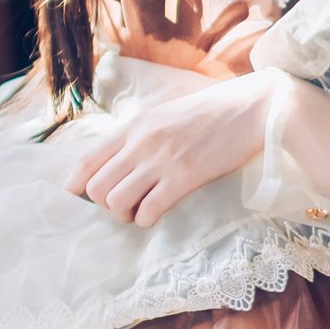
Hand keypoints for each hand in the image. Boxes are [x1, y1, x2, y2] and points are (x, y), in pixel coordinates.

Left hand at [62, 72, 274, 226]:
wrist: (253, 108)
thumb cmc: (213, 114)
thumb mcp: (166, 116)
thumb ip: (141, 136)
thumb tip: (120, 163)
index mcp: (134, 126)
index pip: (86, 161)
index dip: (76, 186)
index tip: (84, 197)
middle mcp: (141, 142)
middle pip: (95, 188)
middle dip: (104, 205)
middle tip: (124, 206)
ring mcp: (161, 160)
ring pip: (115, 202)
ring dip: (124, 214)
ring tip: (140, 211)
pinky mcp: (185, 177)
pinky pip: (148, 211)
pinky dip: (146, 220)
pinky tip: (157, 214)